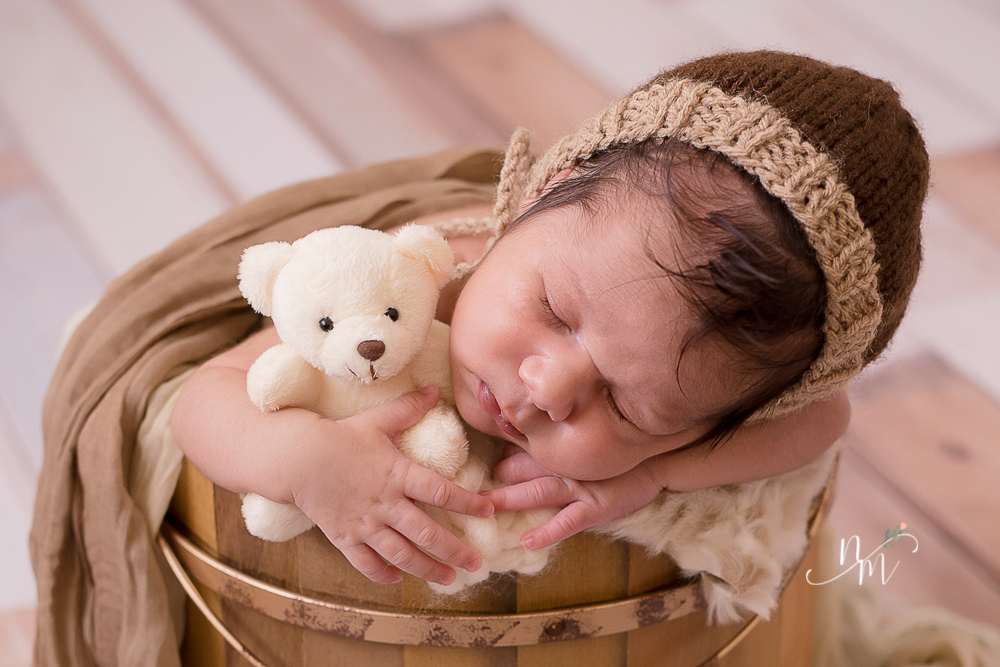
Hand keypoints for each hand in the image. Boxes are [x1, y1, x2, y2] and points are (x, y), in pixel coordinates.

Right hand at [288, 387, 494, 585]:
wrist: (296, 457)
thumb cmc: (340, 436)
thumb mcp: (377, 420)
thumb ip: (408, 408)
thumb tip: (435, 389)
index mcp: (397, 474)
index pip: (441, 492)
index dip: (468, 503)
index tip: (488, 511)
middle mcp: (385, 503)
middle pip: (426, 532)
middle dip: (454, 550)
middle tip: (476, 563)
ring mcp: (364, 524)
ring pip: (401, 554)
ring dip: (427, 569)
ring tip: (448, 580)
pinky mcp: (344, 537)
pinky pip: (366, 563)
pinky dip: (383, 574)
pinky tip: (399, 578)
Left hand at [482, 446, 663, 550]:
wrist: (659, 461)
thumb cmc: (618, 454)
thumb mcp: (583, 444)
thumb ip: (550, 443)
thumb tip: (511, 446)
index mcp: (560, 450)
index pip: (523, 446)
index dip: (498, 450)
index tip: (470, 459)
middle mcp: (566, 466)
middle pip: (524, 469)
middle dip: (496, 478)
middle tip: (465, 488)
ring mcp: (581, 487)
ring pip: (539, 492)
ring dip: (512, 499)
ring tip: (485, 508)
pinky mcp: (597, 508)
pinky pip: (568, 522)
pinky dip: (548, 532)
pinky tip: (528, 541)